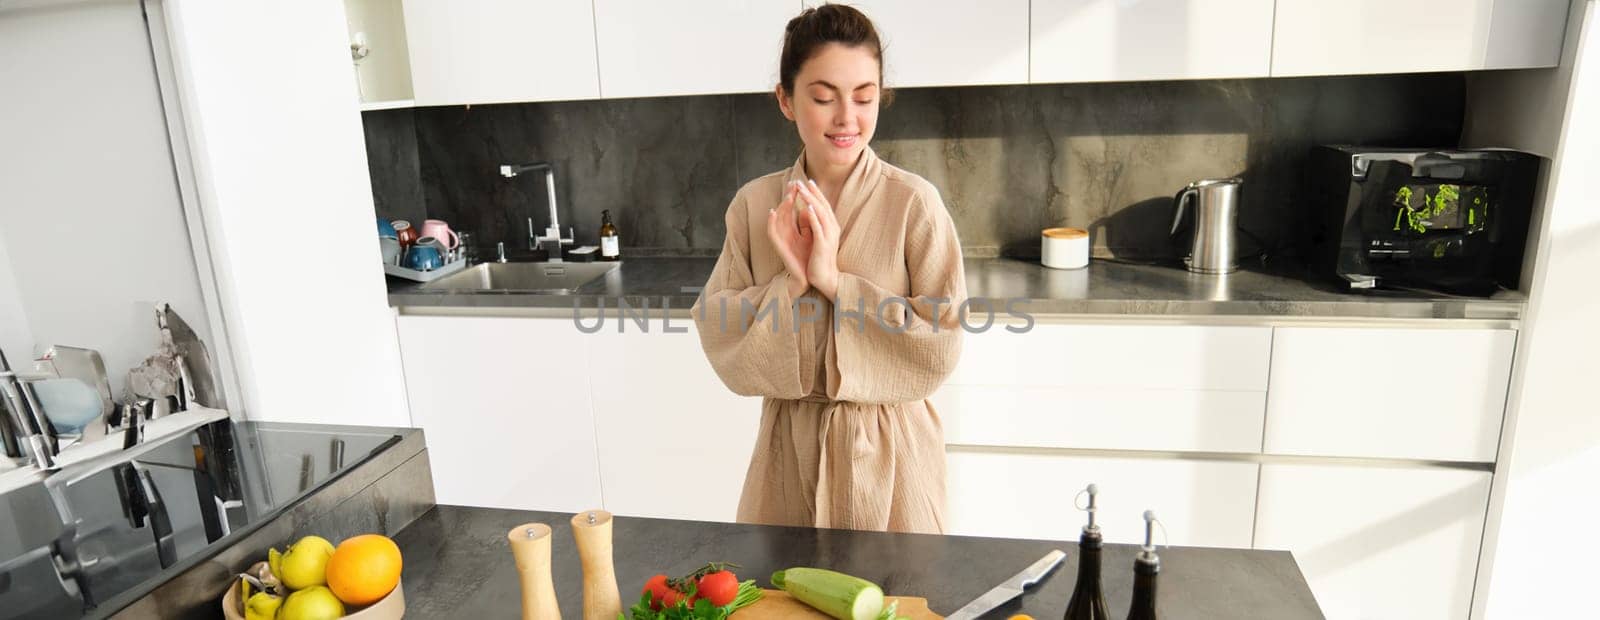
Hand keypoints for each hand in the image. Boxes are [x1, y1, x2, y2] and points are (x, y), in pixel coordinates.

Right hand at [766, 181, 812, 296]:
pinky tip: (772, 212)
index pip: (792, 208)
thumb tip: (810, 207)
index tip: (800, 182)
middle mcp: (785, 232)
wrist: (807, 277)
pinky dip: (770, 222)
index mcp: (793, 229)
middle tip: (794, 183)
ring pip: (778, 218)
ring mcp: (781, 238)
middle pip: (785, 210)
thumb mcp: (810, 236)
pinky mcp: (779, 246)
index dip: (795, 195)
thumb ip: (807, 223)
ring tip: (788, 195)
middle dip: (789, 196)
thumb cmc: (808, 257)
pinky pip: (771, 232)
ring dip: (782, 206)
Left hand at [794, 179, 840, 300]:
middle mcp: (832, 228)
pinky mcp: (823, 244)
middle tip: (801, 180)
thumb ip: (814, 224)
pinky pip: (818, 227)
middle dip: (811, 192)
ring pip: (820, 213)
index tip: (808, 181)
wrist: (827, 279)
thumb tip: (807, 210)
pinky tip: (808, 207)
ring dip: (811, 199)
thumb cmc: (820, 259)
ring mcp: (829, 236)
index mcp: (831, 226)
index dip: (817, 193)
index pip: (824, 205)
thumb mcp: (818, 238)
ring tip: (801, 189)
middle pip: (822, 205)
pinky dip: (814, 216)